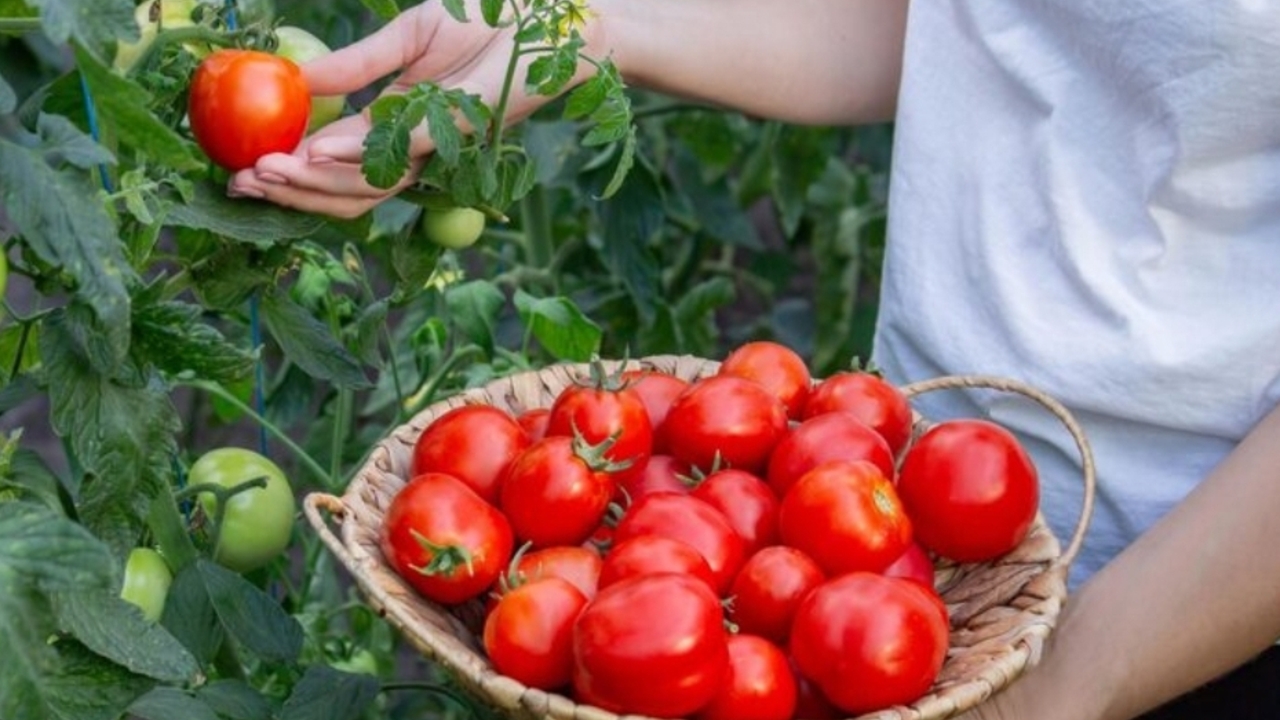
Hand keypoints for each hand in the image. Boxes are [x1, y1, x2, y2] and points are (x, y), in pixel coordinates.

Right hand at [228, 1, 576, 217]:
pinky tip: (312, 154)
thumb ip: (359, 64)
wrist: (550, 16)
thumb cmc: (488, 20)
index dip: (291, 170)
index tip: (243, 168)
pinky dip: (352, 157)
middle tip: (242, 184)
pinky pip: (400, 152)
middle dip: (292, 191)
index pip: (337, 162)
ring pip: (367, 185)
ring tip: (265, 174)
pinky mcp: (458, 131)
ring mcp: (437, 145)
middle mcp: (415, 147)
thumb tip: (300, 83)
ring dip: (312, 183)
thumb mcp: (409, 36)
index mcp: (399, 126)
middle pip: (345, 189)